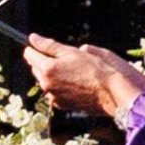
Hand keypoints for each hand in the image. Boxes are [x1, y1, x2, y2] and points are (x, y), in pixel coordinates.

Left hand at [23, 34, 143, 117]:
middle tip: (64, 56)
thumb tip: (33, 38)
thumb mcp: (74, 52)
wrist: (115, 93)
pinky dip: (61, 86)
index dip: (35, 47)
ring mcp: (54, 97)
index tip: (40, 43)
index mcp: (48, 69)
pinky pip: (55, 92)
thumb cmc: (98, 69)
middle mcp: (47, 85)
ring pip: (46, 81)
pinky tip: (77, 81)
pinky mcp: (63, 106)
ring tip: (74, 69)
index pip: (30, 54)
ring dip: (53, 74)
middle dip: (45, 61)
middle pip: (36, 68)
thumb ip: (49, 45)